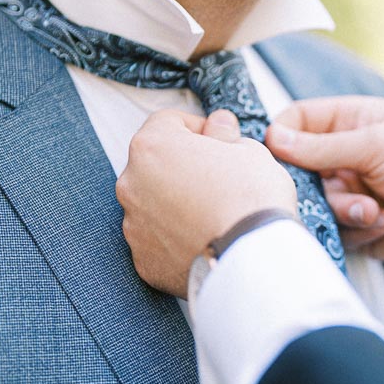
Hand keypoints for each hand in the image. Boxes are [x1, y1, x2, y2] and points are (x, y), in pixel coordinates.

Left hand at [116, 109, 296, 295]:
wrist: (252, 261)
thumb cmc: (251, 200)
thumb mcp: (249, 150)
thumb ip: (225, 134)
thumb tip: (218, 127)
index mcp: (152, 147)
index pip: (168, 123)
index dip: (197, 128)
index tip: (217, 140)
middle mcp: (132, 184)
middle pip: (155, 166)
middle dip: (182, 168)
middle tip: (218, 180)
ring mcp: (134, 225)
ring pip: (154, 205)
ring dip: (176, 204)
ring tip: (213, 215)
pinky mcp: (144, 261)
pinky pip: (158, 242)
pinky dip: (176, 239)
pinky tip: (205, 240)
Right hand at [266, 97, 383, 265]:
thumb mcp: (376, 144)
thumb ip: (321, 146)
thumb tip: (272, 139)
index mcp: (351, 121)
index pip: (297, 121)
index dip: (281, 137)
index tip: (276, 155)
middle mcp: (346, 155)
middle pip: (297, 168)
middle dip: (316, 183)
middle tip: (337, 186)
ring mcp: (351, 191)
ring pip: (315, 202)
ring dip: (343, 208)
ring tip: (372, 210)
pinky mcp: (358, 225)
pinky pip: (335, 229)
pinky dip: (359, 228)